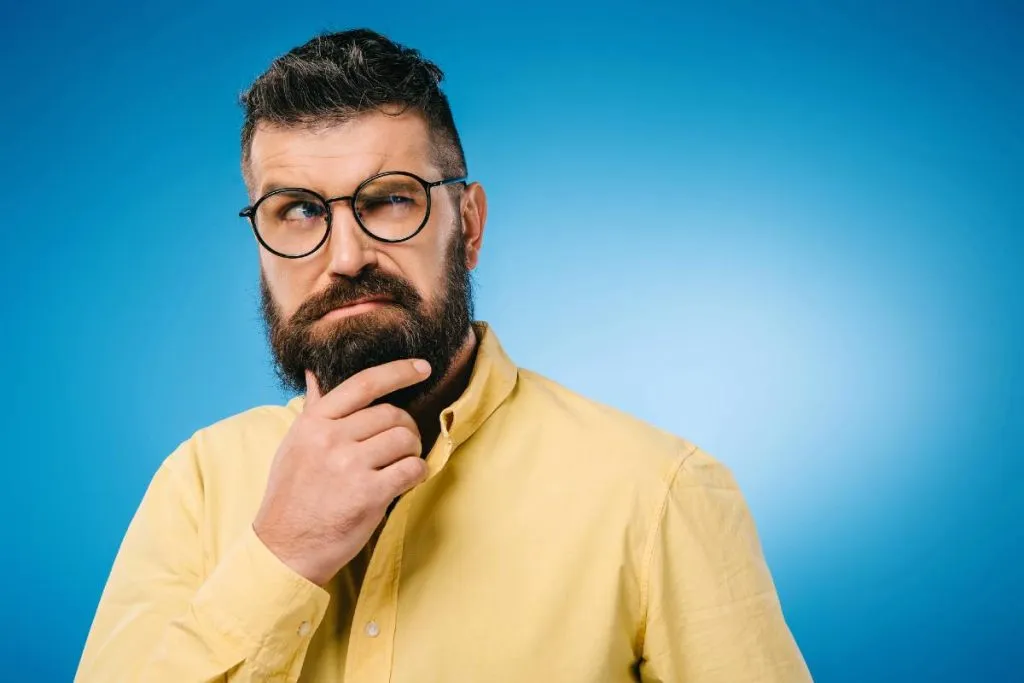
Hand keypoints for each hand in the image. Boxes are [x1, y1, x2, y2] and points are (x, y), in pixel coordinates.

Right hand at [253, 359, 431, 585]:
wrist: (285, 547)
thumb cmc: (291, 495)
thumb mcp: (294, 445)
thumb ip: (313, 409)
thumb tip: (314, 373)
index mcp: (314, 422)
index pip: (364, 383)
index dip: (398, 371)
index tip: (422, 368)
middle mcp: (331, 438)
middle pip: (392, 414)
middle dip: (406, 428)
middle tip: (401, 445)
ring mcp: (350, 465)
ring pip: (405, 439)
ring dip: (412, 451)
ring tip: (401, 464)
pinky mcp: (369, 494)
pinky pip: (412, 469)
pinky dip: (417, 474)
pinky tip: (406, 482)